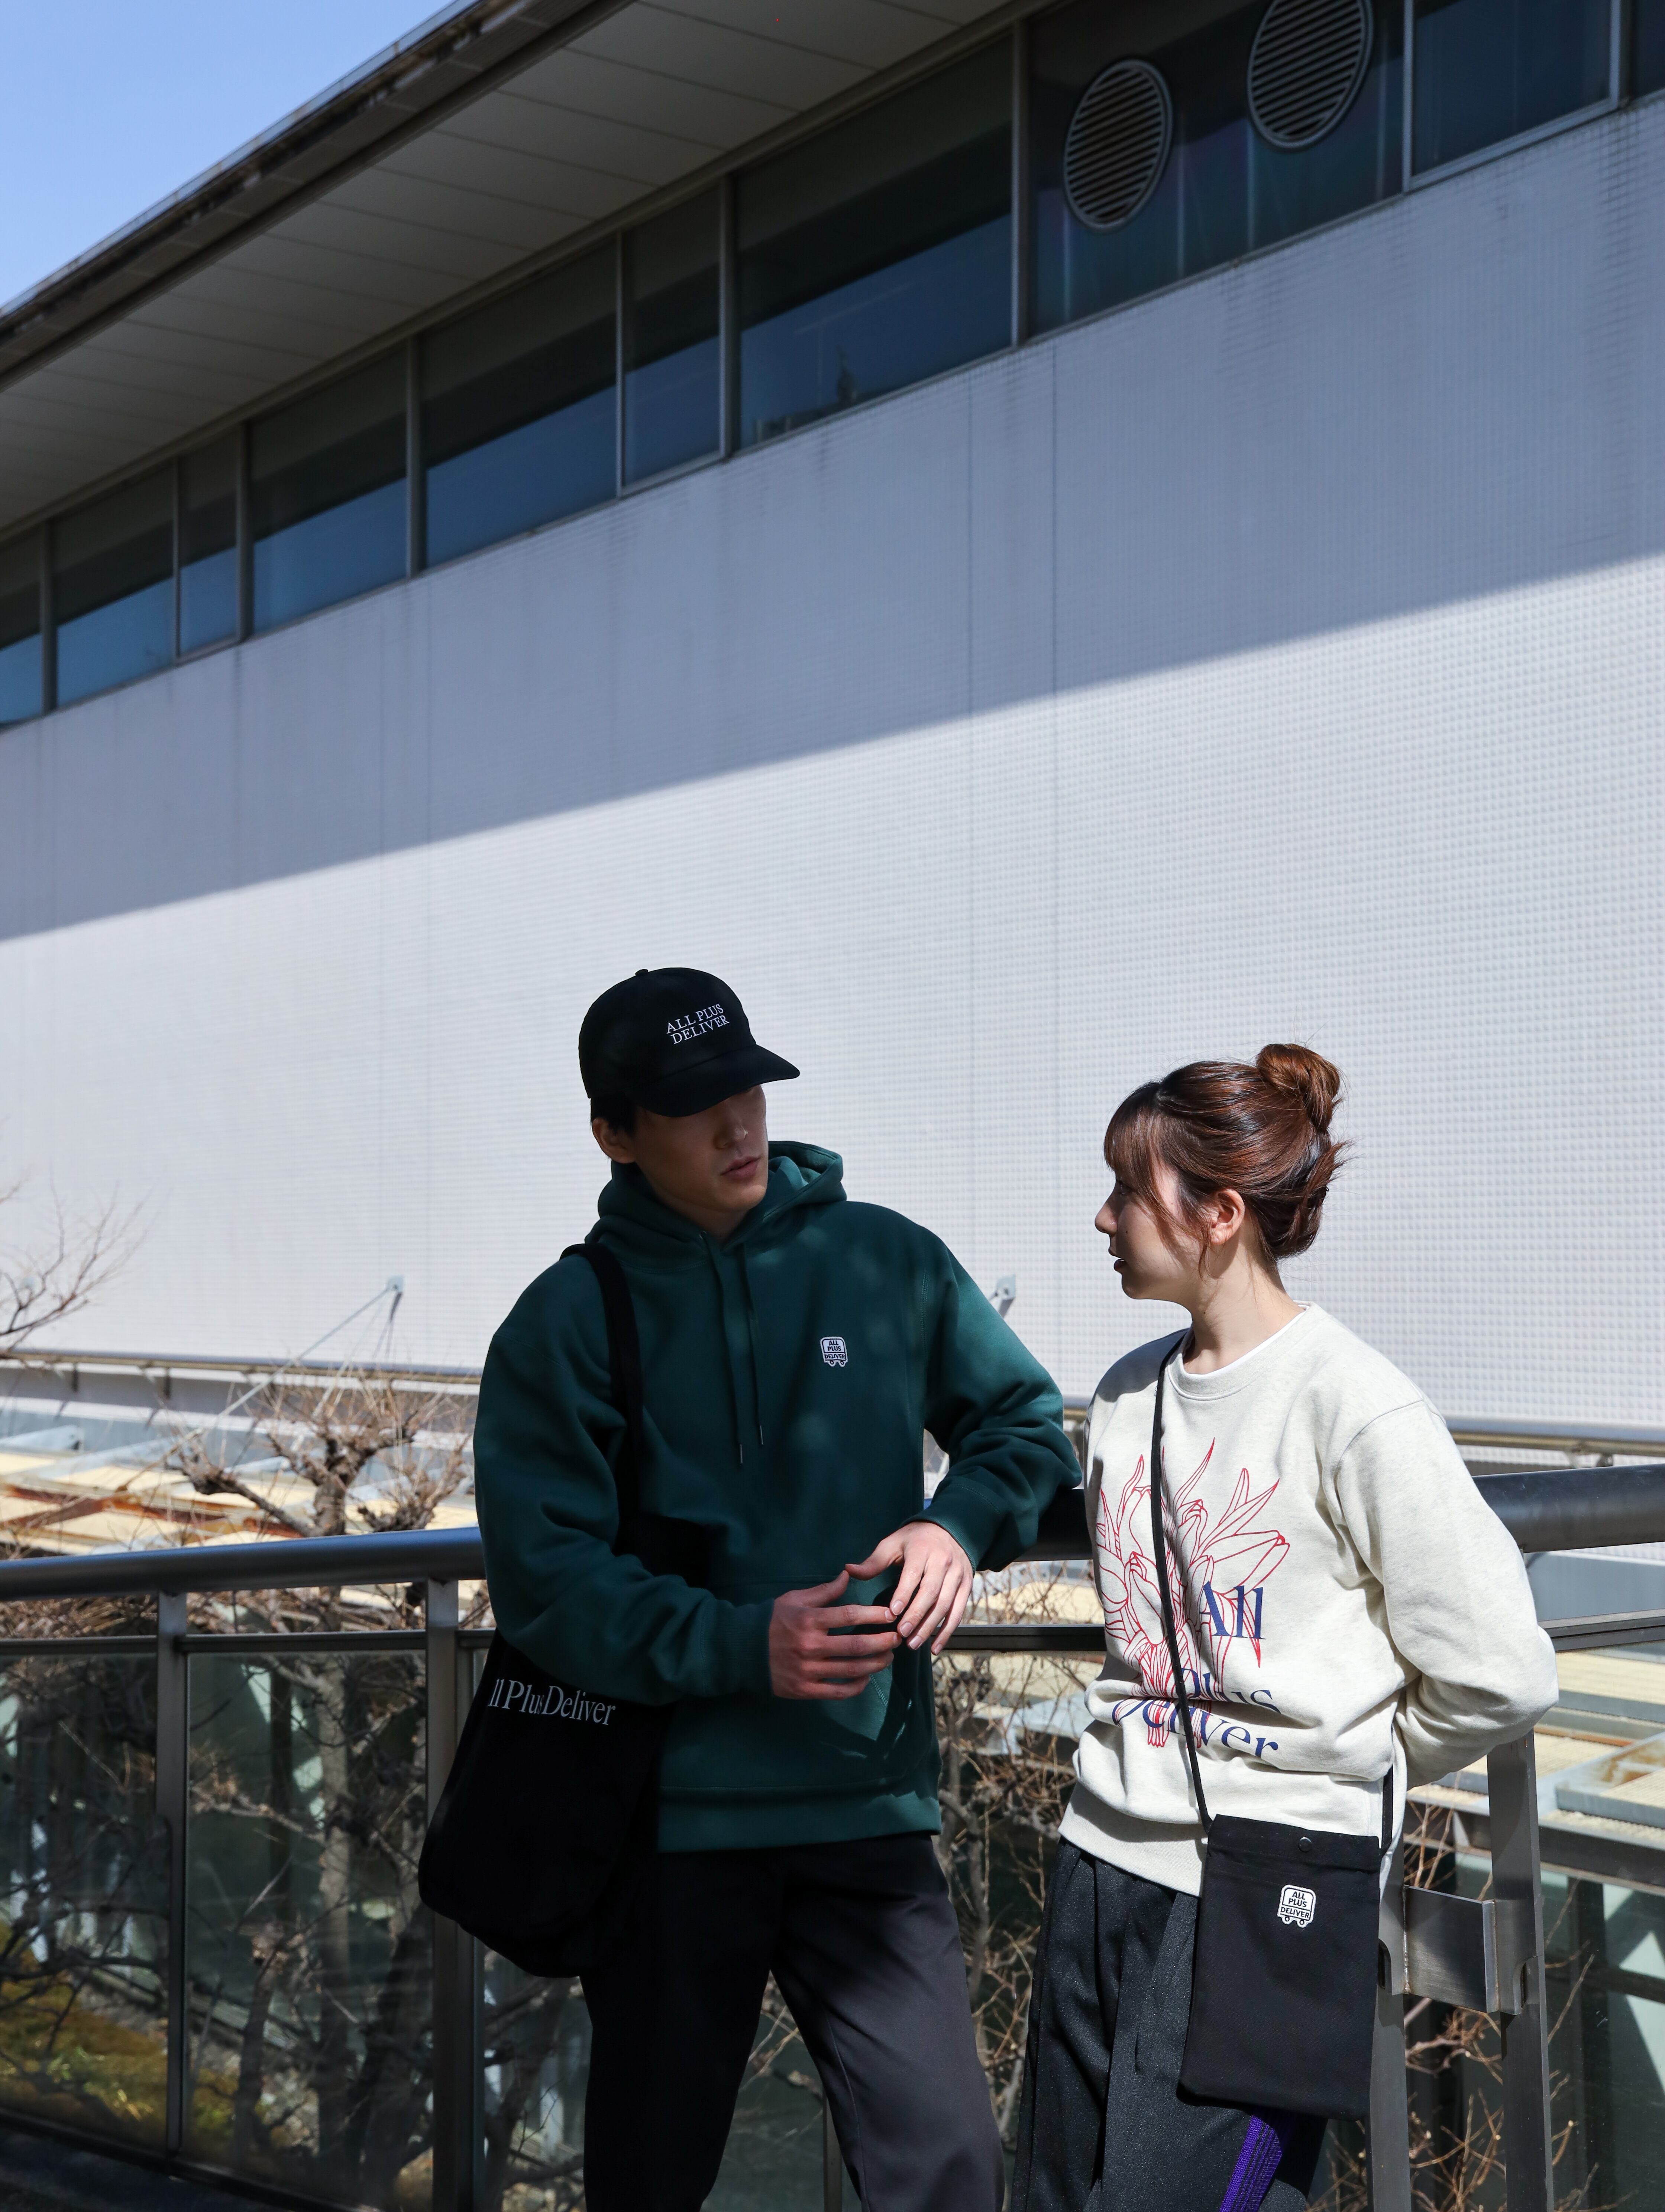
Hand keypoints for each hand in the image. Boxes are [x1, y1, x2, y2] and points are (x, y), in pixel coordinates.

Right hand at [769, 1573, 899, 1700]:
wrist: (741, 1651)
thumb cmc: (771, 1621)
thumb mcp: (794, 1600)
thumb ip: (823, 1591)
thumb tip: (847, 1575)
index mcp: (808, 1620)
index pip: (849, 1615)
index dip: (874, 1615)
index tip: (890, 1614)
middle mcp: (810, 1646)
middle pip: (855, 1645)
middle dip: (882, 1642)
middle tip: (897, 1638)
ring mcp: (808, 1670)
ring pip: (851, 1670)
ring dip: (875, 1663)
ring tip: (888, 1657)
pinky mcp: (804, 1689)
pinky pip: (838, 1691)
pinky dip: (856, 1686)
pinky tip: (866, 1677)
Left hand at [845, 1520, 972, 1655]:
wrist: (951, 1530)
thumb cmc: (915, 1540)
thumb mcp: (894, 1543)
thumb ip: (874, 1561)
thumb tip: (848, 1570)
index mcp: (922, 1550)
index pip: (913, 1574)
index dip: (904, 1594)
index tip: (892, 1613)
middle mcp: (943, 1561)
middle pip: (931, 1592)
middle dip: (916, 1615)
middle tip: (901, 1634)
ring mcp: (958, 1575)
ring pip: (945, 1604)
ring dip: (930, 1627)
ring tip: (914, 1644)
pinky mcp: (966, 1586)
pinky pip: (958, 1612)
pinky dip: (948, 1632)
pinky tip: (935, 1648)